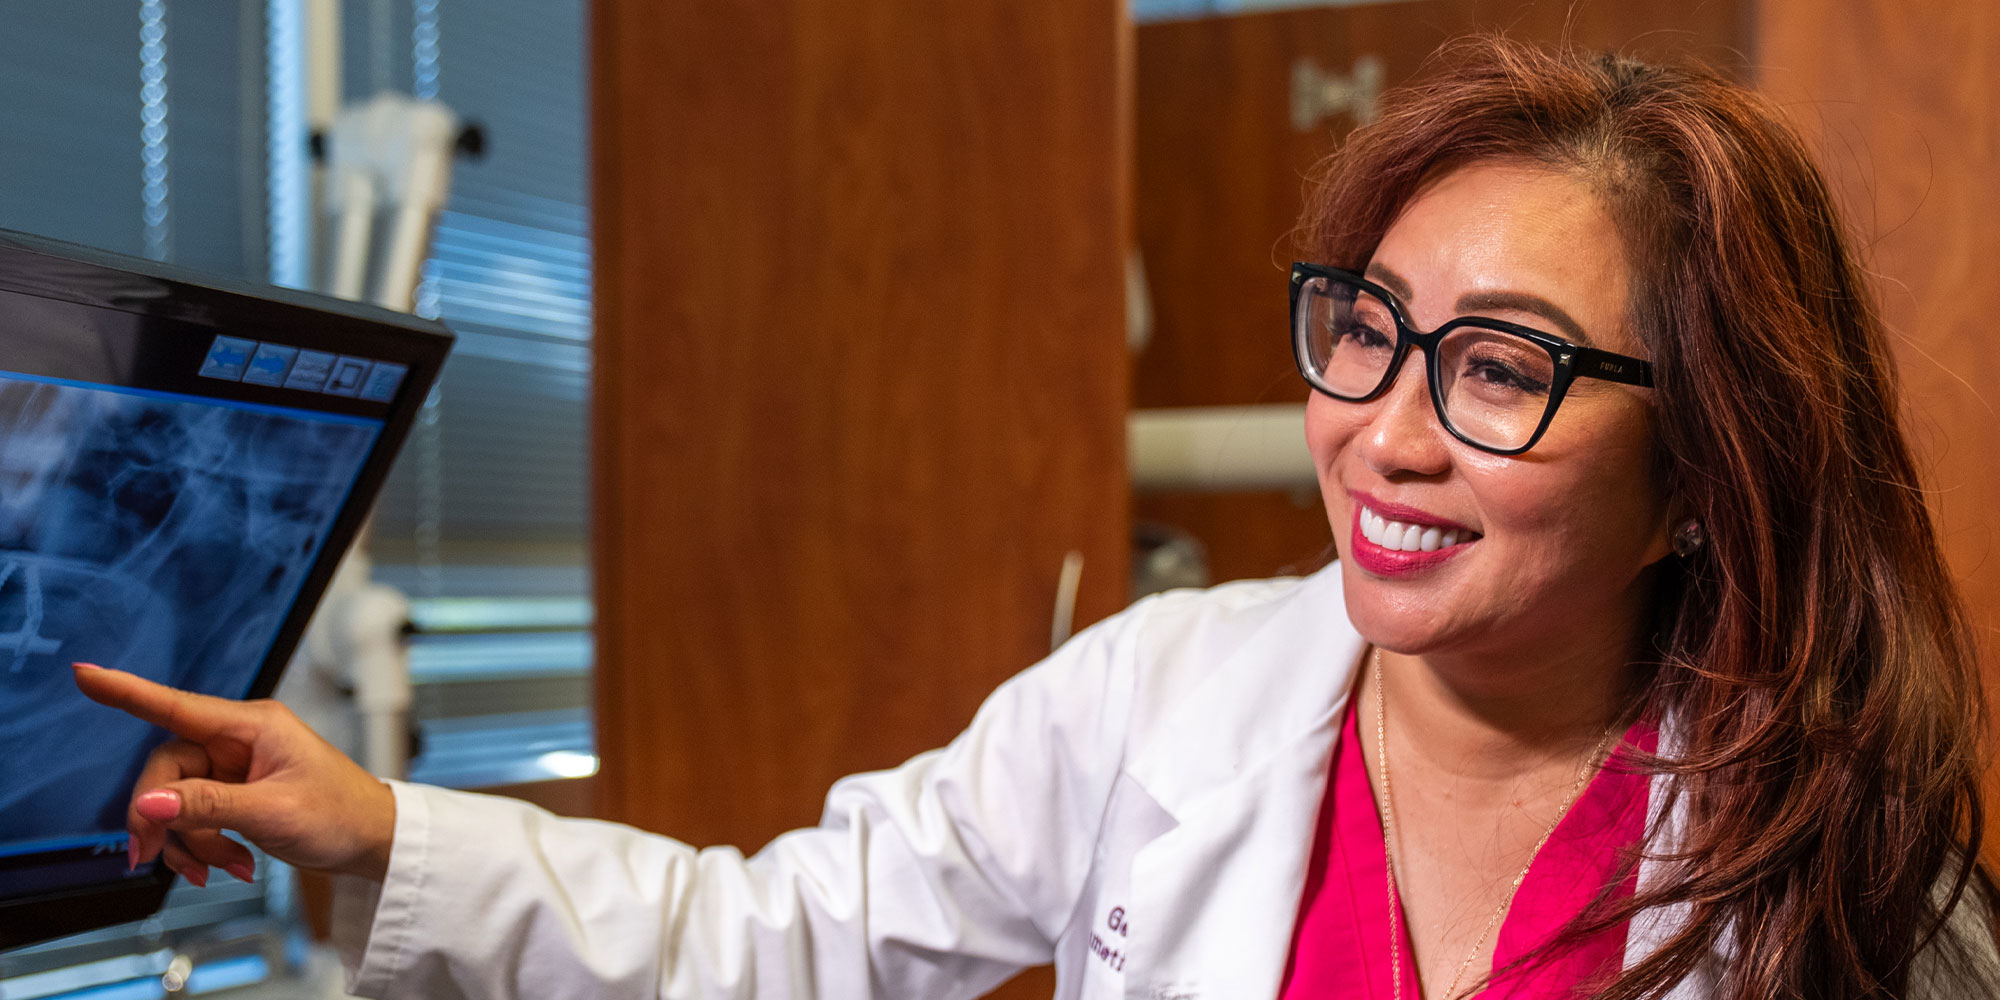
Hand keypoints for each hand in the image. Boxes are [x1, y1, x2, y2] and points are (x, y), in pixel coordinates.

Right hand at [71, 663, 396, 884]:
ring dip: (188, 842)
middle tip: (153, 856)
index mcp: (253, 726)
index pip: (175, 706)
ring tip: (219, 869)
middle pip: (166, 770)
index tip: (84, 673)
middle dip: (160, 817)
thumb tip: (152, 803)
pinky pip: (193, 818)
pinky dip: (202, 847)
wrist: (372, 842)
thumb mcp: (273, 812)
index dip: (125, 691)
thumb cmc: (341, 814)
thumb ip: (208, 806)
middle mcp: (239, 740)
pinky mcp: (233, 796)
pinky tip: (229, 866)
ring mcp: (234, 768)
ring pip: (176, 801)